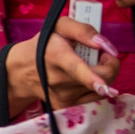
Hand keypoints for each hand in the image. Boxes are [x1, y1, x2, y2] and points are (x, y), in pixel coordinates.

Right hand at [4, 18, 122, 117]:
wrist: (24, 70)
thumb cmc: (46, 44)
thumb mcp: (61, 26)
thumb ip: (84, 31)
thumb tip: (105, 46)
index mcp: (57, 56)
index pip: (77, 69)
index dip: (93, 78)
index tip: (104, 86)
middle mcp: (60, 80)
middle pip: (102, 79)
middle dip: (110, 63)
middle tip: (100, 54)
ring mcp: (63, 97)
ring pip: (102, 88)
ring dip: (103, 74)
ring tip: (88, 65)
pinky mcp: (67, 107)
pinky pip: (95, 97)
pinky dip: (97, 86)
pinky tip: (85, 77)